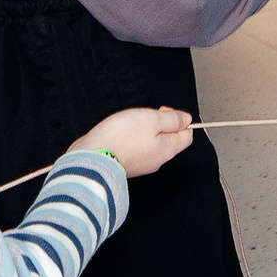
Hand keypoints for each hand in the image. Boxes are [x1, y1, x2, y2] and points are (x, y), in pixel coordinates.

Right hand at [68, 106, 194, 176]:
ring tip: (128, 125)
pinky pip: (133, 149)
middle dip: (159, 124)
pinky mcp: (123, 164)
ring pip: (149, 144)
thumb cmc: (119, 138)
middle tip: (144, 117)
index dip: (179, 120)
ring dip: (142, 131)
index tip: (164, 112)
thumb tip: (185, 119)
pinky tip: (118, 134)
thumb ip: (172, 119)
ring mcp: (139, 164)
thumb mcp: (152, 119)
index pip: (186, 136)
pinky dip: (129, 139)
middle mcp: (156, 160)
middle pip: (168, 139)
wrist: (90, 157)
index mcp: (167, 150)